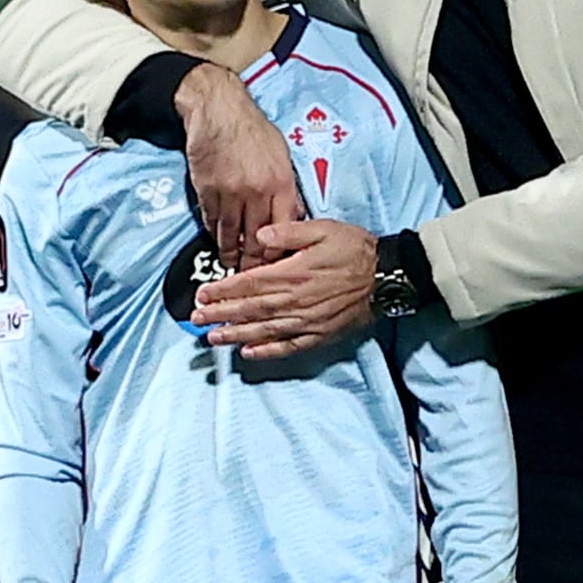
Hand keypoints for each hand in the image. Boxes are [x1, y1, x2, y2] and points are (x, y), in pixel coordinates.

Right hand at [178, 64, 302, 264]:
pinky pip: (212, 222)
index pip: (284, 228)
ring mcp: (230, 193)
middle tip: (251, 275)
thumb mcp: (282, 154)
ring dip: (231, 254)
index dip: (279, 251)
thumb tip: (292, 215)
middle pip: (257, 239)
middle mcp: (257, 192)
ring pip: (232, 236)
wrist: (219, 111)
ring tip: (231, 267)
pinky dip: (215, 235)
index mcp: (281, 183)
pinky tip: (218, 243)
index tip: (276, 264)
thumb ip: (286, 187)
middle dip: (254, 262)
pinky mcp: (207, 191)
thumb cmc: (253, 131)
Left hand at [194, 219, 379, 357]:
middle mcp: (295, 301)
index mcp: (293, 274)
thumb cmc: (355, 249)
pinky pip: (288, 346)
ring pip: (263, 330)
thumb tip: (260, 234)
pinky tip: (248, 354)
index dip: (223, 291)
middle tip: (196, 320)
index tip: (202, 295)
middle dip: (220, 315)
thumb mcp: (323, 229)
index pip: (249, 283)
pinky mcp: (319, 334)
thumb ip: (289, 231)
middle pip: (250, 310)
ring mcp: (306, 321)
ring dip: (236, 335)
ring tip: (213, 338)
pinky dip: (267, 351)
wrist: (386, 276)